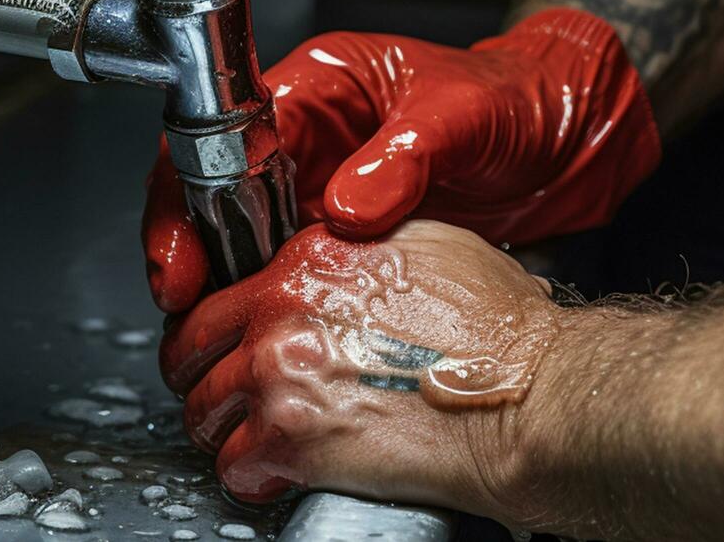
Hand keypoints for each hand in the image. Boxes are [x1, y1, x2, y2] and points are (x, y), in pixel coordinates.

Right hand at [143, 8, 659, 311]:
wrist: (569, 140)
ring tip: (213, 334)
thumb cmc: (518, 99)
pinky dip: (273, 300)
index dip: (188, 193)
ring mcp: (323, 186)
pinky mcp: (346, 233)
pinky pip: (291, 267)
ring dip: (225, 282)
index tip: (183, 253)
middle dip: (191, 249)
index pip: (220, 130)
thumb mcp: (464, 114)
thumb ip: (405, 155)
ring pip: (243, 235)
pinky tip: (270, 335)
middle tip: (184, 307)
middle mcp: (308, 135)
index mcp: (319, 85)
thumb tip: (347, 206)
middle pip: (213, 190)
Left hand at [160, 220, 560, 510]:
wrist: (530, 396)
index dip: (233, 321)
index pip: (230, 287)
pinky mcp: (290, 440)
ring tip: (249, 440)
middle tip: (222, 393)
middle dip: (203, 373)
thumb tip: (347, 260)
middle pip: (193, 345)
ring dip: (223, 429)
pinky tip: (274, 476)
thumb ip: (367, 248)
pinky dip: (250, 478)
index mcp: (313, 256)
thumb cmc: (501, 331)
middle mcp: (284, 308)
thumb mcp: (432, 246)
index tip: (240, 341)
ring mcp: (280, 374)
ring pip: (202, 410)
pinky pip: (234, 468)